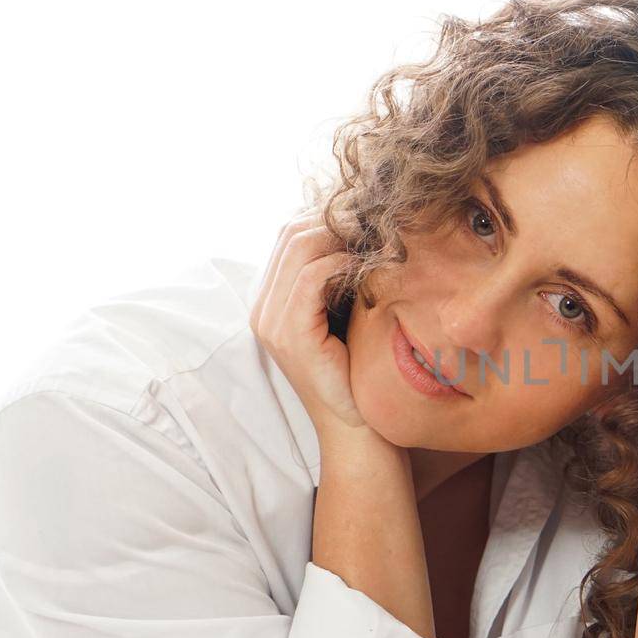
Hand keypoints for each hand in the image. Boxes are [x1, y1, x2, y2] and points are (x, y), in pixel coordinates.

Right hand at [249, 209, 380, 445]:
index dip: (325, 215)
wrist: (357, 427)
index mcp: (273, 302)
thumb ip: (342, 279)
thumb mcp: (347, 315)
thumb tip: (364, 231)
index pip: (289, 235)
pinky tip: (366, 261)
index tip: (365, 210)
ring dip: (340, 232)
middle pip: (290, 232)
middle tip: (373, 212)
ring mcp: (272, 322)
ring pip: (298, 247)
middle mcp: (264, 309)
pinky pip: (311, 277)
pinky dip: (340, 261)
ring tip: (373, 231)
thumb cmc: (358, 372)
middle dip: (333, 215)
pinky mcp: (291, 334)